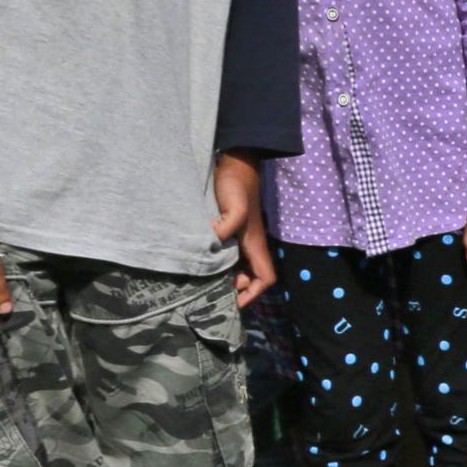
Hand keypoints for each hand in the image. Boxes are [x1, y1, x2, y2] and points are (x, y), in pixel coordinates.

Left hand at [212, 155, 275, 307]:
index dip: (254, 294)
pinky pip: (227, 254)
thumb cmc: (238, 185)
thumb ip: (225, 228)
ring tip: (204, 280)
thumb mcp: (235, 208)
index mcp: (255, 244)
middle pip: (250, 277)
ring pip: (238, 267)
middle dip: (235, 289)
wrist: (235, 163)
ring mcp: (240, 238)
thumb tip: (210, 247)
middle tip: (211, 292)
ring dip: (226, 277)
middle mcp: (249, 245)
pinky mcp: (229, 229)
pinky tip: (200, 260)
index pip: (265, 278)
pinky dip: (217, 263)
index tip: (234, 303)